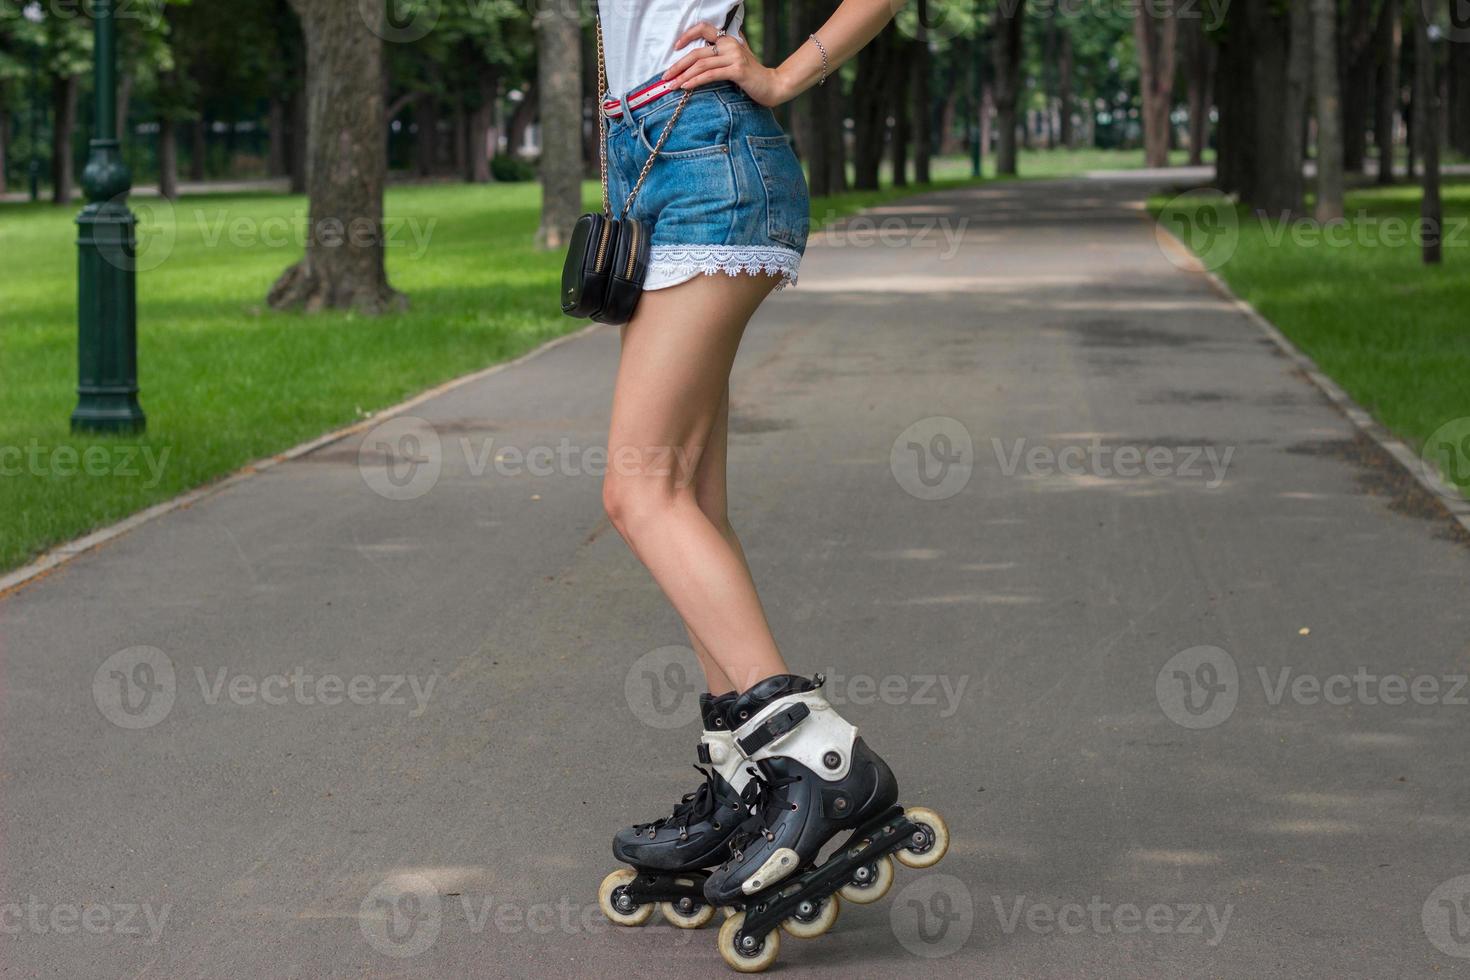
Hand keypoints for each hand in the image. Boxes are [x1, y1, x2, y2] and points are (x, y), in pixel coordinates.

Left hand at [661, 22, 791, 106]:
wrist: (774, 86)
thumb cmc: (753, 77)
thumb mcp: (737, 60)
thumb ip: (723, 54)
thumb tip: (703, 57)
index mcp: (729, 40)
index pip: (704, 28)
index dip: (688, 35)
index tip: (676, 47)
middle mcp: (730, 45)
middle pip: (697, 52)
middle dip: (678, 65)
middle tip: (665, 76)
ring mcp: (734, 57)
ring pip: (701, 64)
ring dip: (683, 76)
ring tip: (671, 85)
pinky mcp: (737, 70)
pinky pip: (710, 75)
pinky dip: (695, 81)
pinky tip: (686, 87)